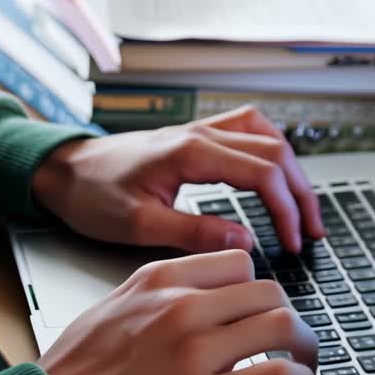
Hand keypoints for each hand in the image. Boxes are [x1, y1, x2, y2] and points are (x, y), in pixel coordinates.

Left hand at [32, 106, 324, 255]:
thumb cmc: (91, 195)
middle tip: (311, 232)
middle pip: (274, 151)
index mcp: (190, 152)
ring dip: (291, 169)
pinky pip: (246, 131)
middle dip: (300, 193)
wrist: (63, 171)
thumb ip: (194, 232)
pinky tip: (275, 174)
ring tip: (303, 207)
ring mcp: (198, 131)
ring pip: (266, 137)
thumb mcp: (138, 225)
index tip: (293, 242)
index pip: (262, 172)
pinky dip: (270, 152)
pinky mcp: (193, 138)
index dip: (286, 209)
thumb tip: (244, 243)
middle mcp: (199, 134)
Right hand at [40, 248, 317, 374]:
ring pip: (282, 325)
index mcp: (159, 281)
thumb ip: (161, 296)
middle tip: (292, 339)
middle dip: (286, 316)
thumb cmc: (77, 374)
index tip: (262, 308)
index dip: (256, 289)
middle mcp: (181, 308)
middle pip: (268, 291)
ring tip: (304, 362)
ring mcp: (193, 353)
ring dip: (304, 346)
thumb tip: (201, 297)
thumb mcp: (115, 307)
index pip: (238, 263)